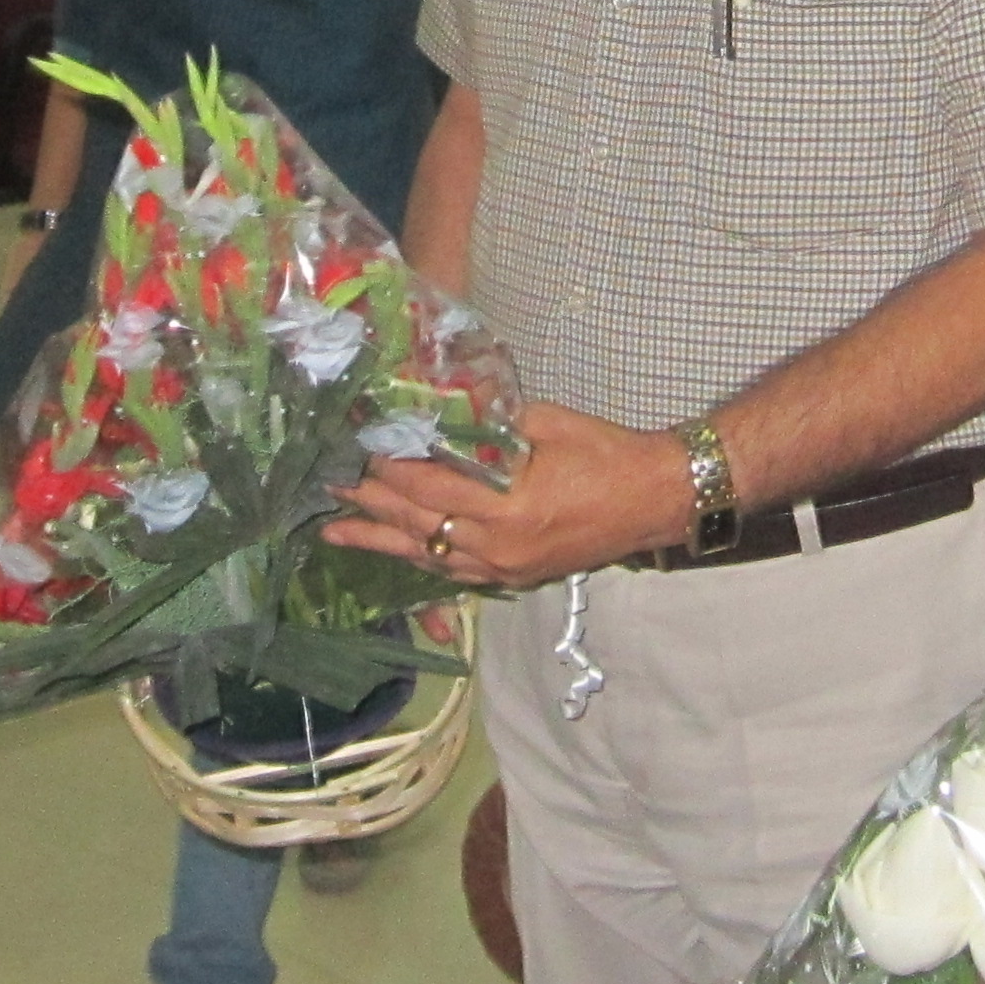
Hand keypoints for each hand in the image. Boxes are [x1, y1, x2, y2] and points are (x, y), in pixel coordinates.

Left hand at [324, 401, 695, 590]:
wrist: (656, 500)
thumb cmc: (606, 453)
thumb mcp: (548, 422)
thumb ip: (492, 421)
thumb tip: (442, 408)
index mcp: (508, 504)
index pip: (429, 486)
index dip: (389, 468)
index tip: (356, 447)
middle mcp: (499, 544)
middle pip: (419, 523)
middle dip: (370, 504)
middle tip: (328, 488)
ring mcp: (505, 566)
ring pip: (428, 554)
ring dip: (380, 539)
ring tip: (336, 530)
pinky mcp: (514, 576)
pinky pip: (454, 570)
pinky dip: (421, 556)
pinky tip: (396, 548)